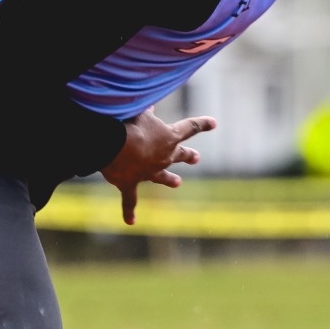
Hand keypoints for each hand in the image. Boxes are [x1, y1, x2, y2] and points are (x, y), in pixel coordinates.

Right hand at [99, 107, 215, 224]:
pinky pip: (130, 200)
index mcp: (169, 137)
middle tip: (196, 158)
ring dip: (169, 180)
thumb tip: (150, 107)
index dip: (202, 124)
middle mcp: (163, 157)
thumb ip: (147, 111)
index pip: (189, 127)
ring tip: (177, 183)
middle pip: (179, 155)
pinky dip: (129, 211)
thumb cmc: (130, 122)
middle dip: (188, 156)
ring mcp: (148, 172)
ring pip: (162, 178)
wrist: (115, 146)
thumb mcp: (141, 111)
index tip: (214, 123)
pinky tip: (130, 221)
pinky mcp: (130, 184)